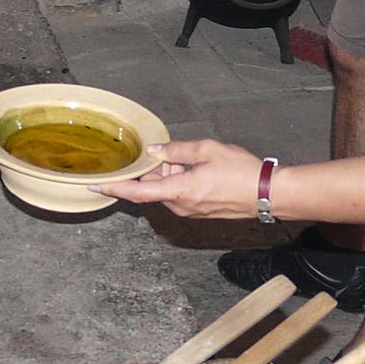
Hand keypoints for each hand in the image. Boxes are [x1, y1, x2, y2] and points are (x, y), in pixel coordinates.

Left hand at [96, 139, 263, 217]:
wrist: (268, 194)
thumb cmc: (241, 171)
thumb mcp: (208, 150)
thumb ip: (177, 150)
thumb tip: (154, 150)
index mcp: (179, 191)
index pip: (138, 192)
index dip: (115, 188)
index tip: (95, 186)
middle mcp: (181, 206)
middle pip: (153, 188)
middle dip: (153, 171)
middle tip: (167, 154)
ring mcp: (190, 212)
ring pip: (166, 192)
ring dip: (168, 176)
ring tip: (188, 159)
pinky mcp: (199, 213)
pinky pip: (179, 197)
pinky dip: (179, 182)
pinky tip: (195, 169)